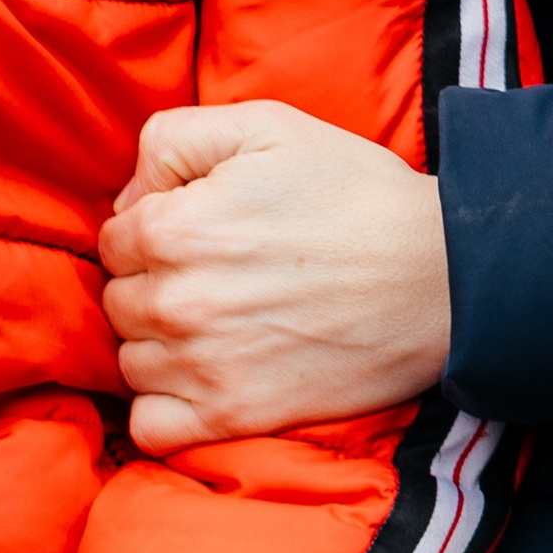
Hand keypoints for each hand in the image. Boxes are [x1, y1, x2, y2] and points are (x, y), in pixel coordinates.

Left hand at [98, 100, 450, 453]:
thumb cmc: (354, 192)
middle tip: (212, 275)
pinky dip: (162, 408)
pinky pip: (151, 427)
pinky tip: (197, 381)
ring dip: (158, 344)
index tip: (195, 232)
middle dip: (151, 284)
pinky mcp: (234, 416)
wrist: (439, 275)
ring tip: (213, 324)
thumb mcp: (265, 125)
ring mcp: (204, 365)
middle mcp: (179, 300)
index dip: (150, 229)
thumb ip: (173, 139)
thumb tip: (128, 198)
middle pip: (117, 300)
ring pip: (130, 361)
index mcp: (176, 226)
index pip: (113, 238)